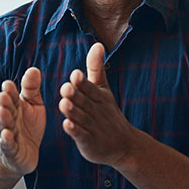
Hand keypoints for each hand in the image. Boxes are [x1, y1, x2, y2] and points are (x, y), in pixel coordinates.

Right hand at [0, 68, 45, 175]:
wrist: (23, 154)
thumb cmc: (28, 125)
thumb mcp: (33, 105)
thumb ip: (31, 89)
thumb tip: (33, 69)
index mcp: (15, 106)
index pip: (12, 97)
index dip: (10, 91)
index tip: (8, 84)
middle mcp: (10, 118)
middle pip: (7, 109)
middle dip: (4, 103)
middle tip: (3, 95)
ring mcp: (9, 134)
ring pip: (5, 125)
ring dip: (3, 119)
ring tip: (2, 112)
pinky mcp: (12, 150)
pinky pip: (9, 144)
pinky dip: (6, 140)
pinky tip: (6, 135)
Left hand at [59, 43, 135, 166]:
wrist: (124, 144)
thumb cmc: (108, 112)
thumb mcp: (104, 89)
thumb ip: (96, 68)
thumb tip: (97, 44)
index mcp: (100, 97)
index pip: (91, 88)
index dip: (83, 83)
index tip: (75, 75)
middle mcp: (97, 111)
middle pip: (85, 102)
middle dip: (76, 95)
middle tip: (65, 88)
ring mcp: (94, 127)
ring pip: (82, 118)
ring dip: (73, 112)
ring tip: (64, 104)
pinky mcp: (89, 142)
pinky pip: (82, 136)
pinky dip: (75, 131)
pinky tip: (67, 125)